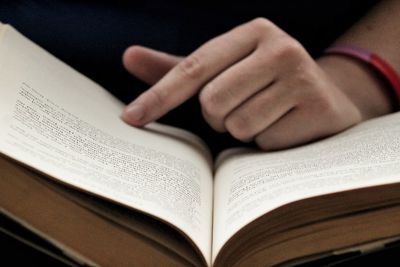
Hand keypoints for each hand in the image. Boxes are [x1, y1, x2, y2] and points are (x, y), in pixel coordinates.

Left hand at [121, 18, 371, 149]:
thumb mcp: (224, 71)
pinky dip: (266, 141)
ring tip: (264, 115)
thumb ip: (178, 68)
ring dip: (242, 130)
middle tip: (239, 108)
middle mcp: (280, 48)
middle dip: (217, 116)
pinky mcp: (317, 108)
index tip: (130, 118)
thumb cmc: (264, 84)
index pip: (194, 67)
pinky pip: (265, 142)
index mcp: (254, 32)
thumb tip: (128, 57)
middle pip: (213, 101)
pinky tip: (284, 126)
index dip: (160, 96)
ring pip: (238, 124)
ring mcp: (303, 77)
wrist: (327, 98)